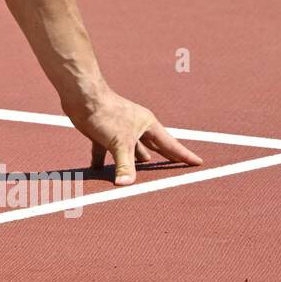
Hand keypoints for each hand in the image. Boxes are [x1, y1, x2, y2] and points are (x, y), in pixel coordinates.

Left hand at [65, 90, 202, 185]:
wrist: (81, 96)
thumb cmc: (106, 113)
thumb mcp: (120, 142)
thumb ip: (125, 165)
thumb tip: (124, 185)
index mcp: (147, 125)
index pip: (171, 144)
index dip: (184, 155)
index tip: (199, 163)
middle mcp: (136, 127)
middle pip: (153, 147)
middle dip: (164, 159)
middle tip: (176, 170)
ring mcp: (118, 130)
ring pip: (130, 151)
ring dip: (134, 163)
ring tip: (142, 176)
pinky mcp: (101, 133)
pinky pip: (104, 151)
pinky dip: (103, 163)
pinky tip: (100, 173)